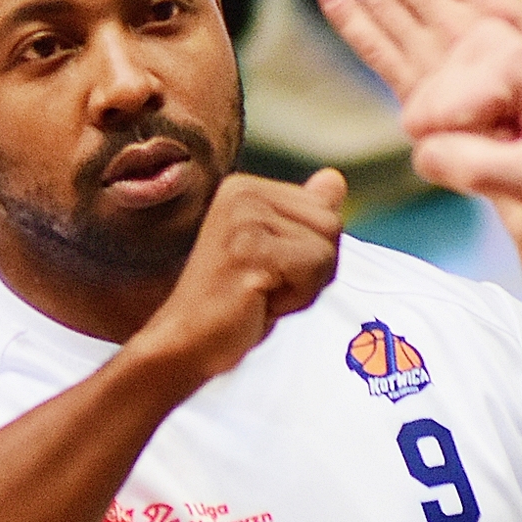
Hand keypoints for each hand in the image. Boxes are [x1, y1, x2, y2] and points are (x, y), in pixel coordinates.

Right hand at [139, 169, 346, 378]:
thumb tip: (335, 178)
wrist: (186, 343)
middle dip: (313, 269)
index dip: (311, 253)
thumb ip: (305, 214)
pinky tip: (259, 303)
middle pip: (331, 224)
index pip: (325, 209)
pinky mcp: (250, 251)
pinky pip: (314, 269)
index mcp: (245, 188)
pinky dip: (297, 298)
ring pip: (326, 249)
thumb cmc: (232, 304)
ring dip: (304, 286)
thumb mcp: (275, 252)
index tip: (268, 272)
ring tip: (260, 294)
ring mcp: (244, 220)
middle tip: (265, 287)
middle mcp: (243, 194)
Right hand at [392, 18, 521, 212]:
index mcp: (510, 60)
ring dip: (456, 137)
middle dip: (457, 144)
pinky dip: (451, 129)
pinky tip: (493, 127)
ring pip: (420, 113)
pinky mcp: (461, 58)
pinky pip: (424, 110)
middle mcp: (487, 37)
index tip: (518, 150)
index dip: (465, 154)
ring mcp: (472, 44)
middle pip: (422, 113)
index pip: (434, 119)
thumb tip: (421, 151)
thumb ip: (473, 166)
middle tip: (513, 146)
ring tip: (507, 136)